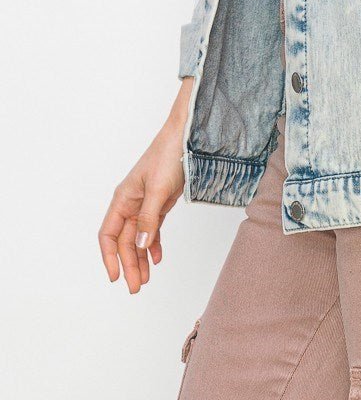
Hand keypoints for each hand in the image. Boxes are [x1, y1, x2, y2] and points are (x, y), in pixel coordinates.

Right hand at [98, 80, 191, 292]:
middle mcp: (131, 202)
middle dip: (129, 264)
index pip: (109, 233)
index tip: (115, 277)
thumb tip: (140, 246)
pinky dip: (154, 245)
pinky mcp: (161, 203)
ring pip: (140, 238)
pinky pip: (153, 229)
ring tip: (146, 279)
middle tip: (136, 287)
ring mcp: (146, 203)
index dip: (109, 257)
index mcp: (123, 198)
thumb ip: (148, 219)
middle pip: (125, 240)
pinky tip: (158, 259)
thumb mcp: (157, 189)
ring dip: (141, 259)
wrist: (187, 137)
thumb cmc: (168, 156)